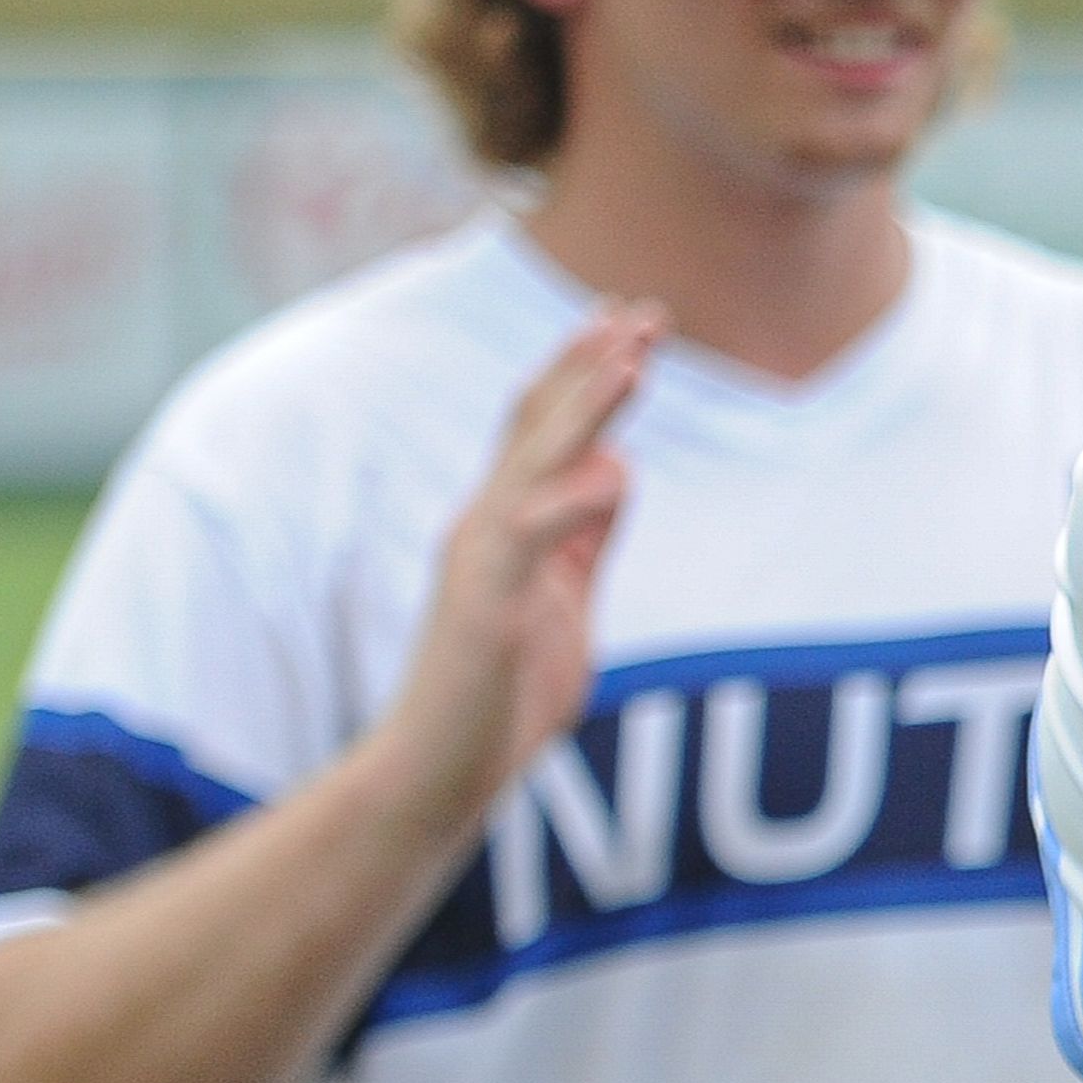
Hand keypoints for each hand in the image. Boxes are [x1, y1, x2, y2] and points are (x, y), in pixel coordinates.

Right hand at [365, 303, 661, 830]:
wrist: (440, 772)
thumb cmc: (502, 694)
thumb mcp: (567, 598)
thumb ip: (588, 537)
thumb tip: (620, 468)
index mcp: (509, 523)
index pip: (548, 429)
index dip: (587, 373)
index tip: (630, 322)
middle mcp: (488, 524)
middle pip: (541, 424)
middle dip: (592, 364)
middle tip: (642, 310)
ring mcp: (482, 559)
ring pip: (535, 461)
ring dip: (584, 404)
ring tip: (632, 352)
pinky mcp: (484, 603)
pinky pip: (531, 538)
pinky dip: (572, 500)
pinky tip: (617, 470)